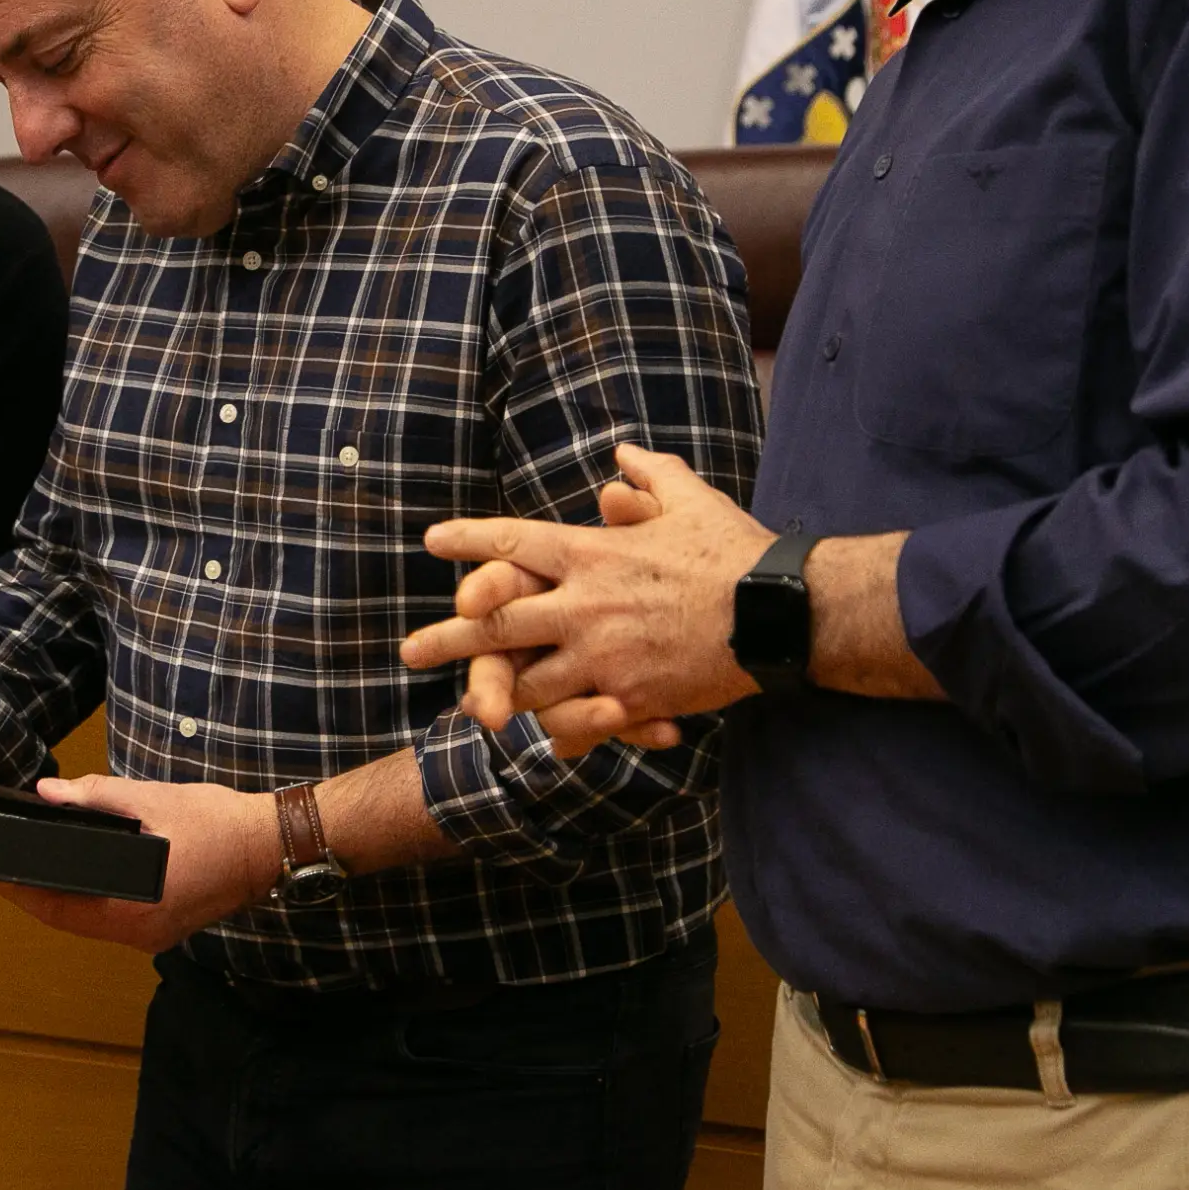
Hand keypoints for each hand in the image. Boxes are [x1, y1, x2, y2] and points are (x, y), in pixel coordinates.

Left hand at [0, 773, 282, 952]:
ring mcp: (153, 934)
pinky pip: (112, 916)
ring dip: (61, 896)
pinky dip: (90, 896)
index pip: (58, 907)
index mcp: (134, 910)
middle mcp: (139, 934)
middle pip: (70, 919)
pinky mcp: (163, 925)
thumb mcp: (152, 800)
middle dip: (34, 892)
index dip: (18, 890)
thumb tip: (48, 793)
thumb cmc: (217, 822)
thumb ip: (95, 796)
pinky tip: (77, 871)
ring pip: (90, 920)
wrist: (272, 843)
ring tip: (29, 865)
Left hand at [401, 444, 769, 751]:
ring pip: (528, 681)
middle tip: (409, 651)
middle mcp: (585, 605)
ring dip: (497, 691)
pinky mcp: (628, 698)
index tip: (434, 542)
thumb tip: (622, 453)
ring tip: (470, 703)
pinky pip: (578, 719)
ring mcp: (602, 656)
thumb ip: (648, 476)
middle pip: (497, 624)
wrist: (778, 614)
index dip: (469, 542)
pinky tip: (538, 736)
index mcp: (592, 553)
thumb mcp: (689, 499)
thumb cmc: (734, 551)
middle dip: (447, 639)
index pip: (514, 544)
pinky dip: (558, 727)